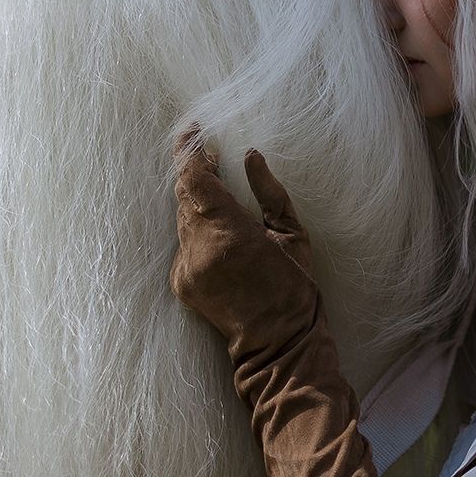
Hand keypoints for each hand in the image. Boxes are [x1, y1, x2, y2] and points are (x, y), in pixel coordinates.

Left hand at [168, 128, 378, 475]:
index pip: (194, 181)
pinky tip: (216, 222)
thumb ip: (269, 191)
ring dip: (196, 197)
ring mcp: (187, 268)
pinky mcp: (181, 282)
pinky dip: (197, 225)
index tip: (196, 132)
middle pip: (184, 195)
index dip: (189, 152)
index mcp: (231, 235)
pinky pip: (184, 240)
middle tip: (208, 150)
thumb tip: (251, 155)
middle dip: (194, 170)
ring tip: (215, 181)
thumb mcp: (293, 235)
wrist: (277, 344)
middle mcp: (200, 250)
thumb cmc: (294, 287)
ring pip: (182, 217)